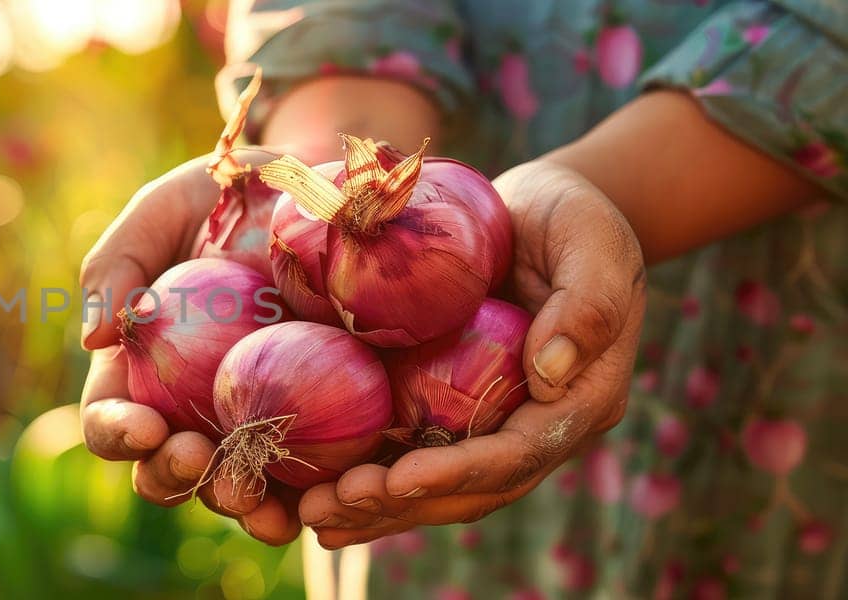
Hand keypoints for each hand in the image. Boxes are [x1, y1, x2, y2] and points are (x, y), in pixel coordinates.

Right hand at [79, 149, 303, 545]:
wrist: (319, 187)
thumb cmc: (225, 195)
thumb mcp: (162, 211)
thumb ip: (116, 265)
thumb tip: (94, 337)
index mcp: (140, 369)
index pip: (110, 418)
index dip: (116, 432)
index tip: (142, 425)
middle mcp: (190, 410)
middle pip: (164, 471)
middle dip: (173, 477)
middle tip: (197, 457)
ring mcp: (253, 423)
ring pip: (233, 491)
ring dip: (238, 505)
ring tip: (255, 500)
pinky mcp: (319, 427)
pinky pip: (309, 482)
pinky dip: (309, 502)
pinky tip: (322, 503)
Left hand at [298, 159, 646, 548]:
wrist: (542, 212)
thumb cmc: (575, 218)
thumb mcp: (594, 244)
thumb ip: (586, 304)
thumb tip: (550, 371)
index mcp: (580, 400)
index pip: (517, 454)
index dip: (458, 472)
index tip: (398, 479)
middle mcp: (536, 427)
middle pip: (469, 489)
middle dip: (399, 504)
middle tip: (330, 509)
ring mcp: (493, 422)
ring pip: (435, 486)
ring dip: (373, 507)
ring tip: (310, 515)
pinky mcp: (453, 407)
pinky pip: (409, 451)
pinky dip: (366, 479)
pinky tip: (311, 493)